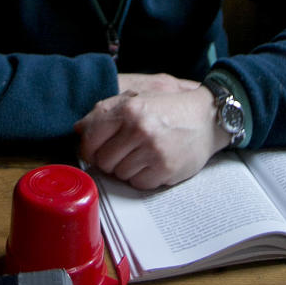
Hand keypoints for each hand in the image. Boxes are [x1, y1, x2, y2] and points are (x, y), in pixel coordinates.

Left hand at [76, 73, 228, 189]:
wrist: (207, 118)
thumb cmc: (169, 109)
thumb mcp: (138, 100)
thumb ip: (106, 111)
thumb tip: (78, 129)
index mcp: (129, 109)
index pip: (91, 138)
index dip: (89, 148)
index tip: (96, 150)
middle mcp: (139, 129)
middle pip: (103, 160)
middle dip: (110, 160)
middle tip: (125, 152)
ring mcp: (153, 151)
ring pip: (120, 175)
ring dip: (127, 169)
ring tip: (142, 155)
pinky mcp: (165, 170)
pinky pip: (138, 184)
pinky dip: (142, 178)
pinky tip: (153, 163)